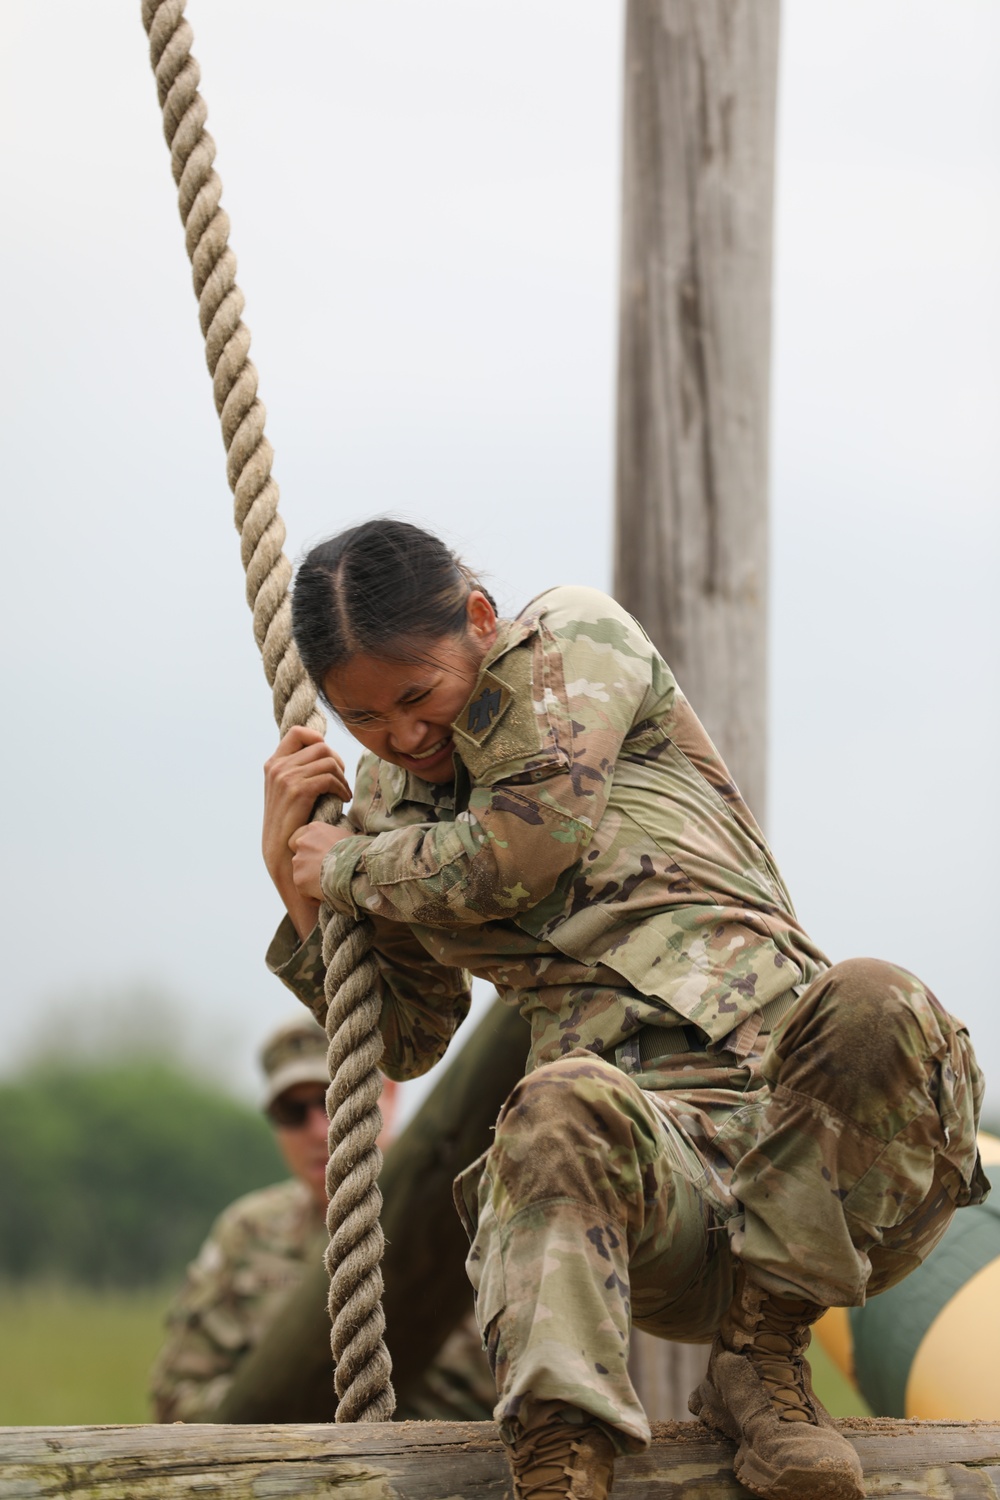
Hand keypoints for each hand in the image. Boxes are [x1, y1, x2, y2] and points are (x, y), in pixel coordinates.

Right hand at [263, 727, 351, 934]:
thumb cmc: (291, 824)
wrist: (281, 853)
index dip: (318, 737)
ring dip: (341, 776)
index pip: (298, 732)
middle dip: (337, 761)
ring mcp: (286, 777)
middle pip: (320, 746)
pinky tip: (342, 800)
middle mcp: (277, 767)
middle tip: (341, 780)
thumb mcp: (289, 792)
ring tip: (343, 792)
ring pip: (328, 759)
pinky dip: (341, 787)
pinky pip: (329, 776)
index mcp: (273, 764)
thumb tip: (326, 753)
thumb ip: (299, 771)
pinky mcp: (298, 790)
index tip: (330, 755)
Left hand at [289, 821, 356, 902]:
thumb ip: (336, 838)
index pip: (306, 838)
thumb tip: (343, 842)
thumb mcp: (348, 837)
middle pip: (302, 855)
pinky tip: (327, 896)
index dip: (313, 849)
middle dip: (310, 864)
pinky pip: (304, 891)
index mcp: (314, 829)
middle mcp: (302, 842)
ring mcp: (298, 861)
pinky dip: (312, 895)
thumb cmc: (356, 852)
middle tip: (326, 873)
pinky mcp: (298, 880)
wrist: (353, 869)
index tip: (322, 857)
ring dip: (312, 880)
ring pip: (302, 873)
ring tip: (329, 886)